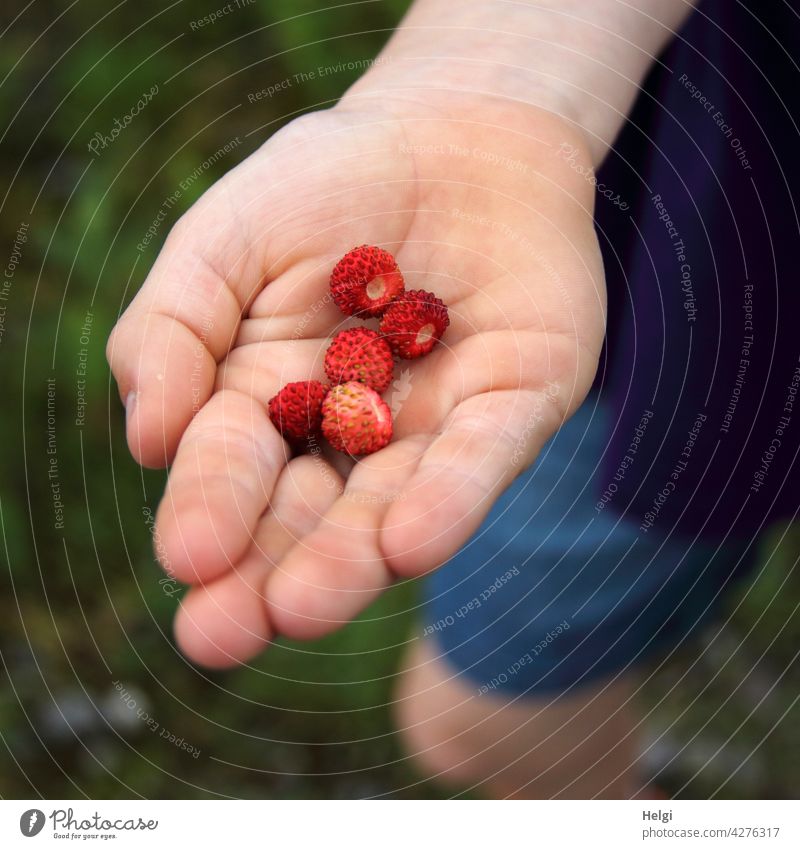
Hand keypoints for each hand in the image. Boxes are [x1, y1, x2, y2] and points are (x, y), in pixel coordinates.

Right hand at [107, 93, 605, 666]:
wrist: (454, 133)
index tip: (187, 558)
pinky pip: (484, 456)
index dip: (209, 510)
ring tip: (303, 607)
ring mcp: (437, 426)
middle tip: (222, 636)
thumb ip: (172, 332)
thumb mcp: (222, 242)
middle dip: (269, 573)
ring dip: (350, 560)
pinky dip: (449, 498)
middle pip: (311, 516)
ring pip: (393, 506)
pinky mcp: (515, 402)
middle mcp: (354, 434)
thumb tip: (148, 441)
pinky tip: (409, 540)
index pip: (235, 469)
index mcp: (273, 401)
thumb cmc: (326, 186)